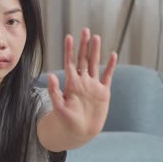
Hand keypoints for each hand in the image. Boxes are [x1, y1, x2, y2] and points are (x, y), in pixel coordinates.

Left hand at [47, 28, 117, 146]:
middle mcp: (82, 81)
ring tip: (96, 37)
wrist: (79, 131)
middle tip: (85, 30)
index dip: (69, 50)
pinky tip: (113, 55)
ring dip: (96, 51)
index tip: (69, 37)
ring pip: (95, 64)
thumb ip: (54, 91)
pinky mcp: (103, 92)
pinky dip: (110, 66)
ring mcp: (93, 86)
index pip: (70, 62)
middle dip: (84, 45)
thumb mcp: (58, 107)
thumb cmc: (66, 121)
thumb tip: (50, 75)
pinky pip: (107, 76)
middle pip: (83, 59)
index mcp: (71, 83)